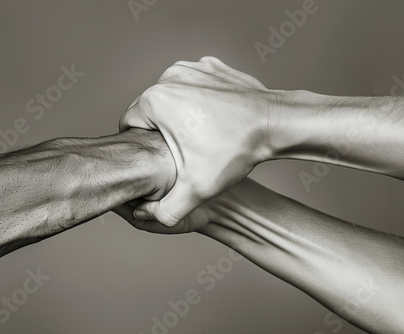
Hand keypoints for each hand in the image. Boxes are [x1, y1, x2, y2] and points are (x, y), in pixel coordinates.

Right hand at [120, 56, 281, 225]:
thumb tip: (145, 215)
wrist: (275, 123)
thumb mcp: (197, 189)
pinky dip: (196, 101)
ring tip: (198, 136)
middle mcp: (168, 78)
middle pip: (148, 110)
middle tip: (181, 151)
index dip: (141, 146)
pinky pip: (191, 87)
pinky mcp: (209, 67)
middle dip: (159, 130)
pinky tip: (212, 119)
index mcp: (155, 100)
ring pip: (169, 98)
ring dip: (176, 115)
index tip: (159, 158)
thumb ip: (166, 211)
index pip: (128, 125)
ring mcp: (191, 68)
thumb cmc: (236, 150)